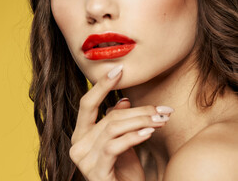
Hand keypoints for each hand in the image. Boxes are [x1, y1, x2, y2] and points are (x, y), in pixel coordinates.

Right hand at [69, 65, 170, 180]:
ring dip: (141, 122)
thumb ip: (117, 122)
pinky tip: (149, 133)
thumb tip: (122, 100)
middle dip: (137, 110)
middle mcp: (77, 144)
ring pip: (113, 128)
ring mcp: (83, 158)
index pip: (87, 104)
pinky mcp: (94, 171)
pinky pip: (114, 146)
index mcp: (81, 134)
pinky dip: (133, 137)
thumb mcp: (122, 143)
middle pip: (107, 117)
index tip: (118, 69)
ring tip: (161, 120)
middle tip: (162, 109)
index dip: (102, 85)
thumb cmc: (123, 173)